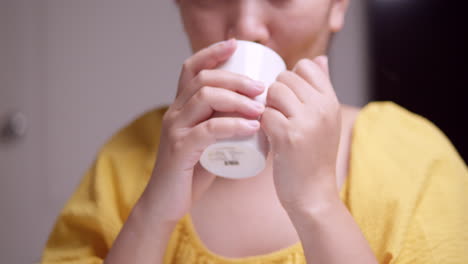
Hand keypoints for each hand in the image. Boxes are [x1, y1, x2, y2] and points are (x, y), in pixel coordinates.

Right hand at [142, 39, 265, 222]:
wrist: (167, 202)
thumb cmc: (192, 171)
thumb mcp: (208, 141)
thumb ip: (223, 126)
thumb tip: (258, 114)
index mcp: (181, 107)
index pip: (191, 68)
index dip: (212, 51)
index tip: (236, 44)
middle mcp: (175, 112)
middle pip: (204, 79)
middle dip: (236, 78)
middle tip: (262, 88)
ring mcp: (175, 129)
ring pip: (205, 98)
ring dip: (237, 99)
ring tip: (260, 107)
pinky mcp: (179, 149)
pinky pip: (207, 129)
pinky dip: (233, 125)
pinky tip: (252, 126)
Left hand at [261, 56, 341, 212]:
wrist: (313, 194)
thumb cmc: (314, 156)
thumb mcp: (326, 119)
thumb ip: (322, 88)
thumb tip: (320, 58)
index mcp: (331, 101)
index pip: (307, 66)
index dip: (290, 78)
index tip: (286, 98)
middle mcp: (322, 108)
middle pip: (285, 77)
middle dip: (274, 93)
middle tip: (275, 114)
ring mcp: (306, 121)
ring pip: (273, 92)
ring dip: (265, 106)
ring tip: (271, 124)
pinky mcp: (288, 137)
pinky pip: (264, 114)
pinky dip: (259, 124)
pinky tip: (265, 135)